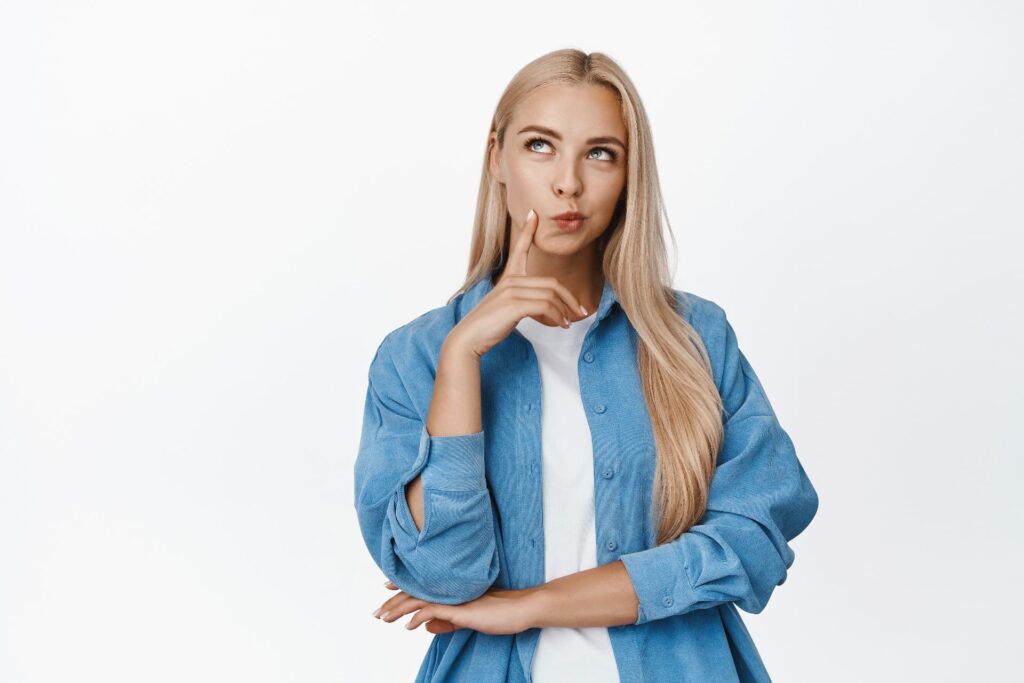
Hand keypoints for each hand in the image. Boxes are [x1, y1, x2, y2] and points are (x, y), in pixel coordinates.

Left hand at [374, 581, 539, 635]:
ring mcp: (454, 597)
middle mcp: (450, 589)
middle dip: (393, 602)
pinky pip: (432, 611)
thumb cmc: (499, 612)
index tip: (386, 588)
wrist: (520, 608)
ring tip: (383, 618)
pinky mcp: (460, 609)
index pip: (422, 586)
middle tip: (376, 612)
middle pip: (415, 593)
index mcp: (452, 589)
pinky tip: (408, 626)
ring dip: (398, 609)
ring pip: (419, 600)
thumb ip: (448, 621)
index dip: (402, 586)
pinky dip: (417, 617)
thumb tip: (426, 626)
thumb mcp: (468, 618)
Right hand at [446, 208, 588, 358]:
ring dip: (565, 311)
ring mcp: (511, 291)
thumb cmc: (488, 325)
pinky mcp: (514, 304)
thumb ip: (522, 300)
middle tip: (581, 310)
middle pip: (551, 283)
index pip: (519, 249)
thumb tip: (545, 305)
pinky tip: (561, 324)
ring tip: (568, 323)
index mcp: (508, 278)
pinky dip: (557, 316)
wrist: (470, 337)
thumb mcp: (506, 307)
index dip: (528, 231)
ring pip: (551, 295)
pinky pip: (545, 306)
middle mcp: (510, 281)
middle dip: (570, 298)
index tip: (534, 214)